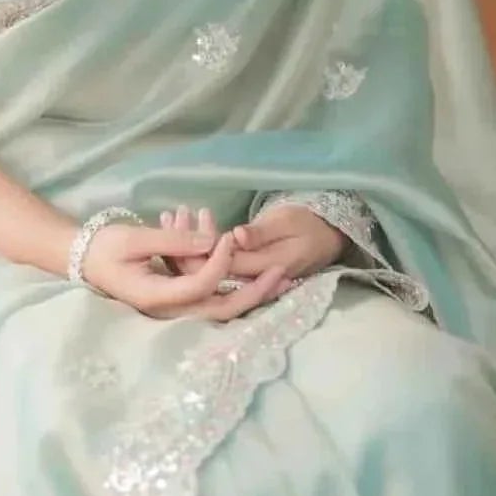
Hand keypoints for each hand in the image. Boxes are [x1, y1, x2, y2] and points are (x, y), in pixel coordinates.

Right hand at [80, 214, 291, 321]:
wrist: (83, 259)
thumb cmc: (103, 248)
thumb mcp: (134, 239)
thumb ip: (172, 241)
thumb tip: (210, 240)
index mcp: (157, 298)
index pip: (201, 285)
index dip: (219, 262)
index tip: (229, 236)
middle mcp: (170, 310)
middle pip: (222, 309)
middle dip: (255, 293)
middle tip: (283, 274)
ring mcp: (176, 308)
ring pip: (222, 306)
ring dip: (251, 290)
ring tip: (280, 275)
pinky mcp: (180, 299)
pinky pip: (212, 296)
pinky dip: (233, 283)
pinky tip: (253, 271)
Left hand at [161, 202, 346, 281]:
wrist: (326, 237)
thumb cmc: (308, 225)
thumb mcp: (287, 223)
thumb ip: (261, 233)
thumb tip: (235, 237)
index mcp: (261, 269)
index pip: (220, 266)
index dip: (196, 247)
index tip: (179, 220)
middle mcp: (249, 281)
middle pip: (207, 272)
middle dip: (184, 247)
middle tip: (169, 215)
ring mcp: (244, 280)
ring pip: (207, 269)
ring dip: (186, 246)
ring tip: (170, 214)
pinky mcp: (241, 273)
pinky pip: (213, 265)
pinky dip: (197, 247)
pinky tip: (180, 225)